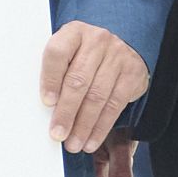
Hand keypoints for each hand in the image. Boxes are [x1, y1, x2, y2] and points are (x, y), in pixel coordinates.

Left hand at [38, 21, 147, 151]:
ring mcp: (118, 56)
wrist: (119, 46)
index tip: (46, 102)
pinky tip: (91, 140)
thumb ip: (56, 73)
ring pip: (97, 96)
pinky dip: (101, 127)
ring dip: (84, 125)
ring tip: (73, 144)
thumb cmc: (84, 55)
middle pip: (78, 80)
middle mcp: (97, 41)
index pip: (58, 53)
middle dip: (67, 112)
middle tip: (57, 134)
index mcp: (74, 32)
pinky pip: (115, 105)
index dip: (50, 79)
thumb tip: (44, 109)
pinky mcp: (132, 74)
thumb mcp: (68, 54)